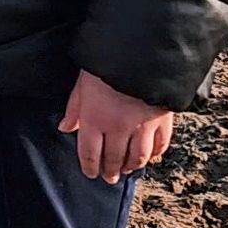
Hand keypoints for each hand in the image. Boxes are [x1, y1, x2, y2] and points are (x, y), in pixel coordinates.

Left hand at [60, 70, 174, 182]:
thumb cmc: (106, 61)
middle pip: (114, 159)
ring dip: (132, 166)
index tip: (91, 173)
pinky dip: (155, 154)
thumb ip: (75, 107)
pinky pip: (160, 145)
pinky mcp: (162, 120)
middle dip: (110, 170)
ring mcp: (142, 126)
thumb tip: (65, 127)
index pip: (90, 153)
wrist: (140, 49)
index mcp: (95, 119)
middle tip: (110, 178)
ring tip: (128, 170)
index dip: (90, 167)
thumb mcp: (82, 81)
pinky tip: (151, 156)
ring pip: (138, 157)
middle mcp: (118, 128)